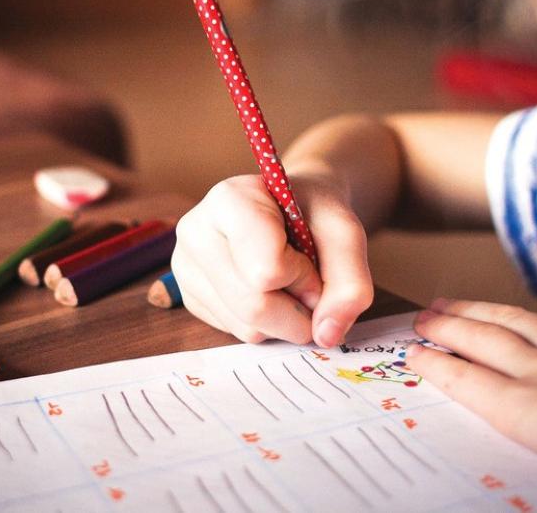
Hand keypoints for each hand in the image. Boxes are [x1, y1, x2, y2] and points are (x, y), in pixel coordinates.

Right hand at [171, 173, 373, 347]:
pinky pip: (236, 332)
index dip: (303, 276)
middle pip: (254, 306)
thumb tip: (326, 335)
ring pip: (246, 327)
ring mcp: (186, 266)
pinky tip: (267, 291)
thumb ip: (350, 283)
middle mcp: (195, 231)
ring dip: (284, 319)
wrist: (290, 208)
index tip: (310, 256)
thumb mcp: (345, 234)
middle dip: (298, 309)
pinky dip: (266, 324)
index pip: (266, 270)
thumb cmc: (313, 213)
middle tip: (309, 282)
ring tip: (287, 281)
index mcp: (228, 200)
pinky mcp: (189, 297)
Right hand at [407, 298, 536, 500]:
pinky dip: (531, 315)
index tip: (412, 353)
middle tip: (422, 317)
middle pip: (484, 341)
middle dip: (447, 327)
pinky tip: (526, 314)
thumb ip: (534, 438)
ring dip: (478, 311)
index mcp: (531, 413)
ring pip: (516, 321)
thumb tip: (509, 424)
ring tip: (453, 302)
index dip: (436, 364)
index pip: (467, 381)